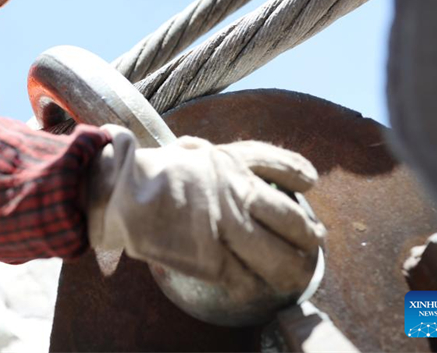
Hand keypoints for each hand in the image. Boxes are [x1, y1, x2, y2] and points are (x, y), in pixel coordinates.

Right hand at [87, 125, 325, 293]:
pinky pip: (246, 277)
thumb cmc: (146, 169)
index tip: (309, 180)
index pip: (278, 165)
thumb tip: (197, 147)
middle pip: (291, 220)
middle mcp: (239, 194)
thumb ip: (199, 152)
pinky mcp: (214, 258)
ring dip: (293, 269)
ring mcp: (230, 227)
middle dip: (308, 235)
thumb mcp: (182, 151)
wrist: (122, 191)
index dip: (298, 172)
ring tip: (298, 276)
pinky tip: (257, 288)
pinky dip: (254, 285)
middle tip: (315, 242)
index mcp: (231, 163)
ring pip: (277, 255)